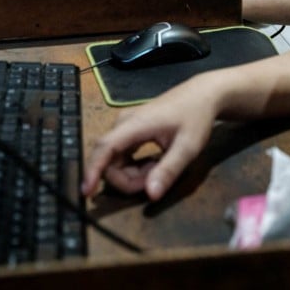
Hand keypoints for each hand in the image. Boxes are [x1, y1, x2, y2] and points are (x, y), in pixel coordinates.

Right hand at [81, 79, 217, 200]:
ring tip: (159, 169)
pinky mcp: (130, 130)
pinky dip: (135, 167)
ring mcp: (126, 126)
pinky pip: (123, 155)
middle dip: (128, 179)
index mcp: (135, 124)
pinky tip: (154, 164)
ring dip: (133, 174)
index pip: (105, 147)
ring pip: (116, 160)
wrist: (202, 95)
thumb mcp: (188, 147)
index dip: (93, 170)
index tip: (86, 191)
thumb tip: (151, 195)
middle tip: (157, 180)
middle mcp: (124, 123)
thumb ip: (168, 170)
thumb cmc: (196, 117)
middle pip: (110, 160)